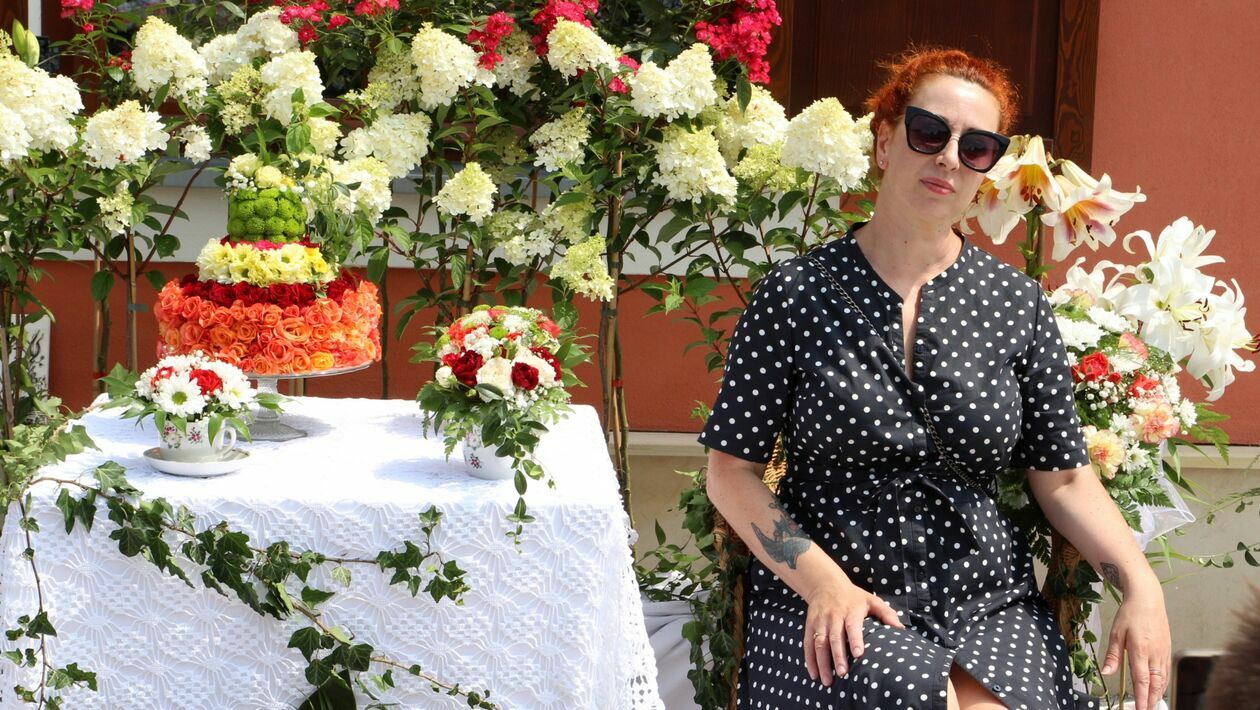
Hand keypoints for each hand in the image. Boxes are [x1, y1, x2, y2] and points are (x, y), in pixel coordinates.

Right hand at [802, 579, 904, 685]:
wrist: (825, 584)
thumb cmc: (853, 596)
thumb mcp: (871, 599)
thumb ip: (886, 613)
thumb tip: (901, 629)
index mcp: (850, 610)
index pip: (852, 626)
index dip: (855, 639)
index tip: (859, 654)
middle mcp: (833, 616)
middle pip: (834, 637)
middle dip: (837, 656)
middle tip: (843, 673)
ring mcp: (820, 621)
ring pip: (819, 643)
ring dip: (822, 662)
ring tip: (828, 680)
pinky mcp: (810, 626)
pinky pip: (808, 644)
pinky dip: (810, 660)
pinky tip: (814, 674)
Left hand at [1101, 588, 1170, 709]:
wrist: (1148, 598)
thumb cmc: (1130, 614)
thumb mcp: (1116, 633)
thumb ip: (1113, 655)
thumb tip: (1107, 672)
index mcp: (1140, 650)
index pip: (1142, 680)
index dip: (1141, 697)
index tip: (1140, 709)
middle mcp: (1155, 654)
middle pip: (1155, 684)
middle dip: (1151, 700)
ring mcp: (1163, 652)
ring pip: (1163, 679)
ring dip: (1158, 694)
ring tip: (1151, 704)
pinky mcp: (1167, 649)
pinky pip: (1166, 671)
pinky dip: (1163, 683)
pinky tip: (1158, 688)